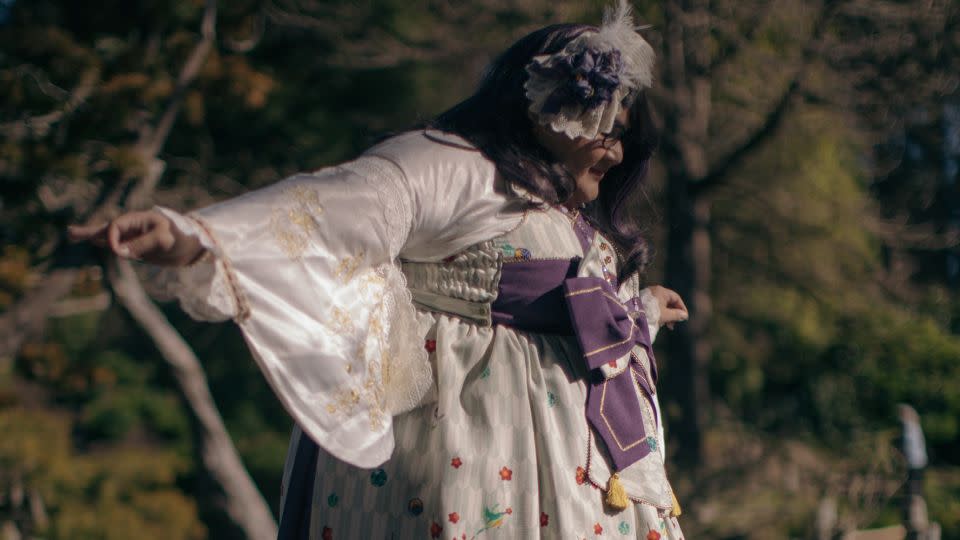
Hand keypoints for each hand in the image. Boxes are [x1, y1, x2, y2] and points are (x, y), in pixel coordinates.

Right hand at [68, 210, 204, 265]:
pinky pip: (119, 245)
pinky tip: (97, 243)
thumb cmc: (181, 236)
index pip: (116, 227)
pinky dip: (107, 244)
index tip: (119, 252)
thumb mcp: (164, 239)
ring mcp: (134, 237)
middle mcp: (133, 227)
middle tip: (70, 233)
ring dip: (94, 237)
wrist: (194, 244)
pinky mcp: (137, 247)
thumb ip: (142, 244)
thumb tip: (121, 251)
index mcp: (139, 219)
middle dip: (91, 231)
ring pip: (110, 237)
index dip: (113, 239)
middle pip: (108, 228)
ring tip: (72, 235)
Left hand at [647, 285, 687, 329]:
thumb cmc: (651, 314)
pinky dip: (660, 314)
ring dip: (667, 315)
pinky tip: (660, 322)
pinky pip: (656, 306)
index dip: (681, 307)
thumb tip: (684, 315)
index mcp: (661, 291)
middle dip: (673, 313)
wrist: (632, 317)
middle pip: (669, 302)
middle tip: (674, 324)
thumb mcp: (666, 315)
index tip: (684, 317)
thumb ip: (676, 315)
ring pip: (662, 305)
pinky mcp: (644, 301)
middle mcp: (655, 291)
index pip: (676, 298)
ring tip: (667, 325)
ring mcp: (649, 295)